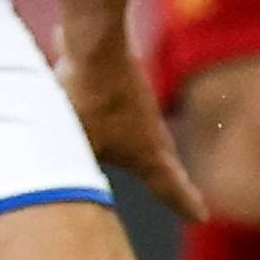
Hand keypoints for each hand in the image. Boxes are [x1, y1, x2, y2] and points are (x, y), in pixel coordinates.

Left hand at [56, 30, 201, 220]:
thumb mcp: (79, 148)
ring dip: (147, 146)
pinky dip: (117, 115)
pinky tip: (104, 111)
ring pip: (144, 130)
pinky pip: (120, 104)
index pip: (171, 187)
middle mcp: (149, 127)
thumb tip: (58, 190)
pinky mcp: (119, 79)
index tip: (201, 216)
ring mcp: (136, 100)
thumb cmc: (87, 103)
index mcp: (147, 153)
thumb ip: (73, 172)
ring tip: (146, 157)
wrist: (95, 43)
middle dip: (172, 179)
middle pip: (164, 159)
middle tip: (182, 192)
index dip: (185, 203)